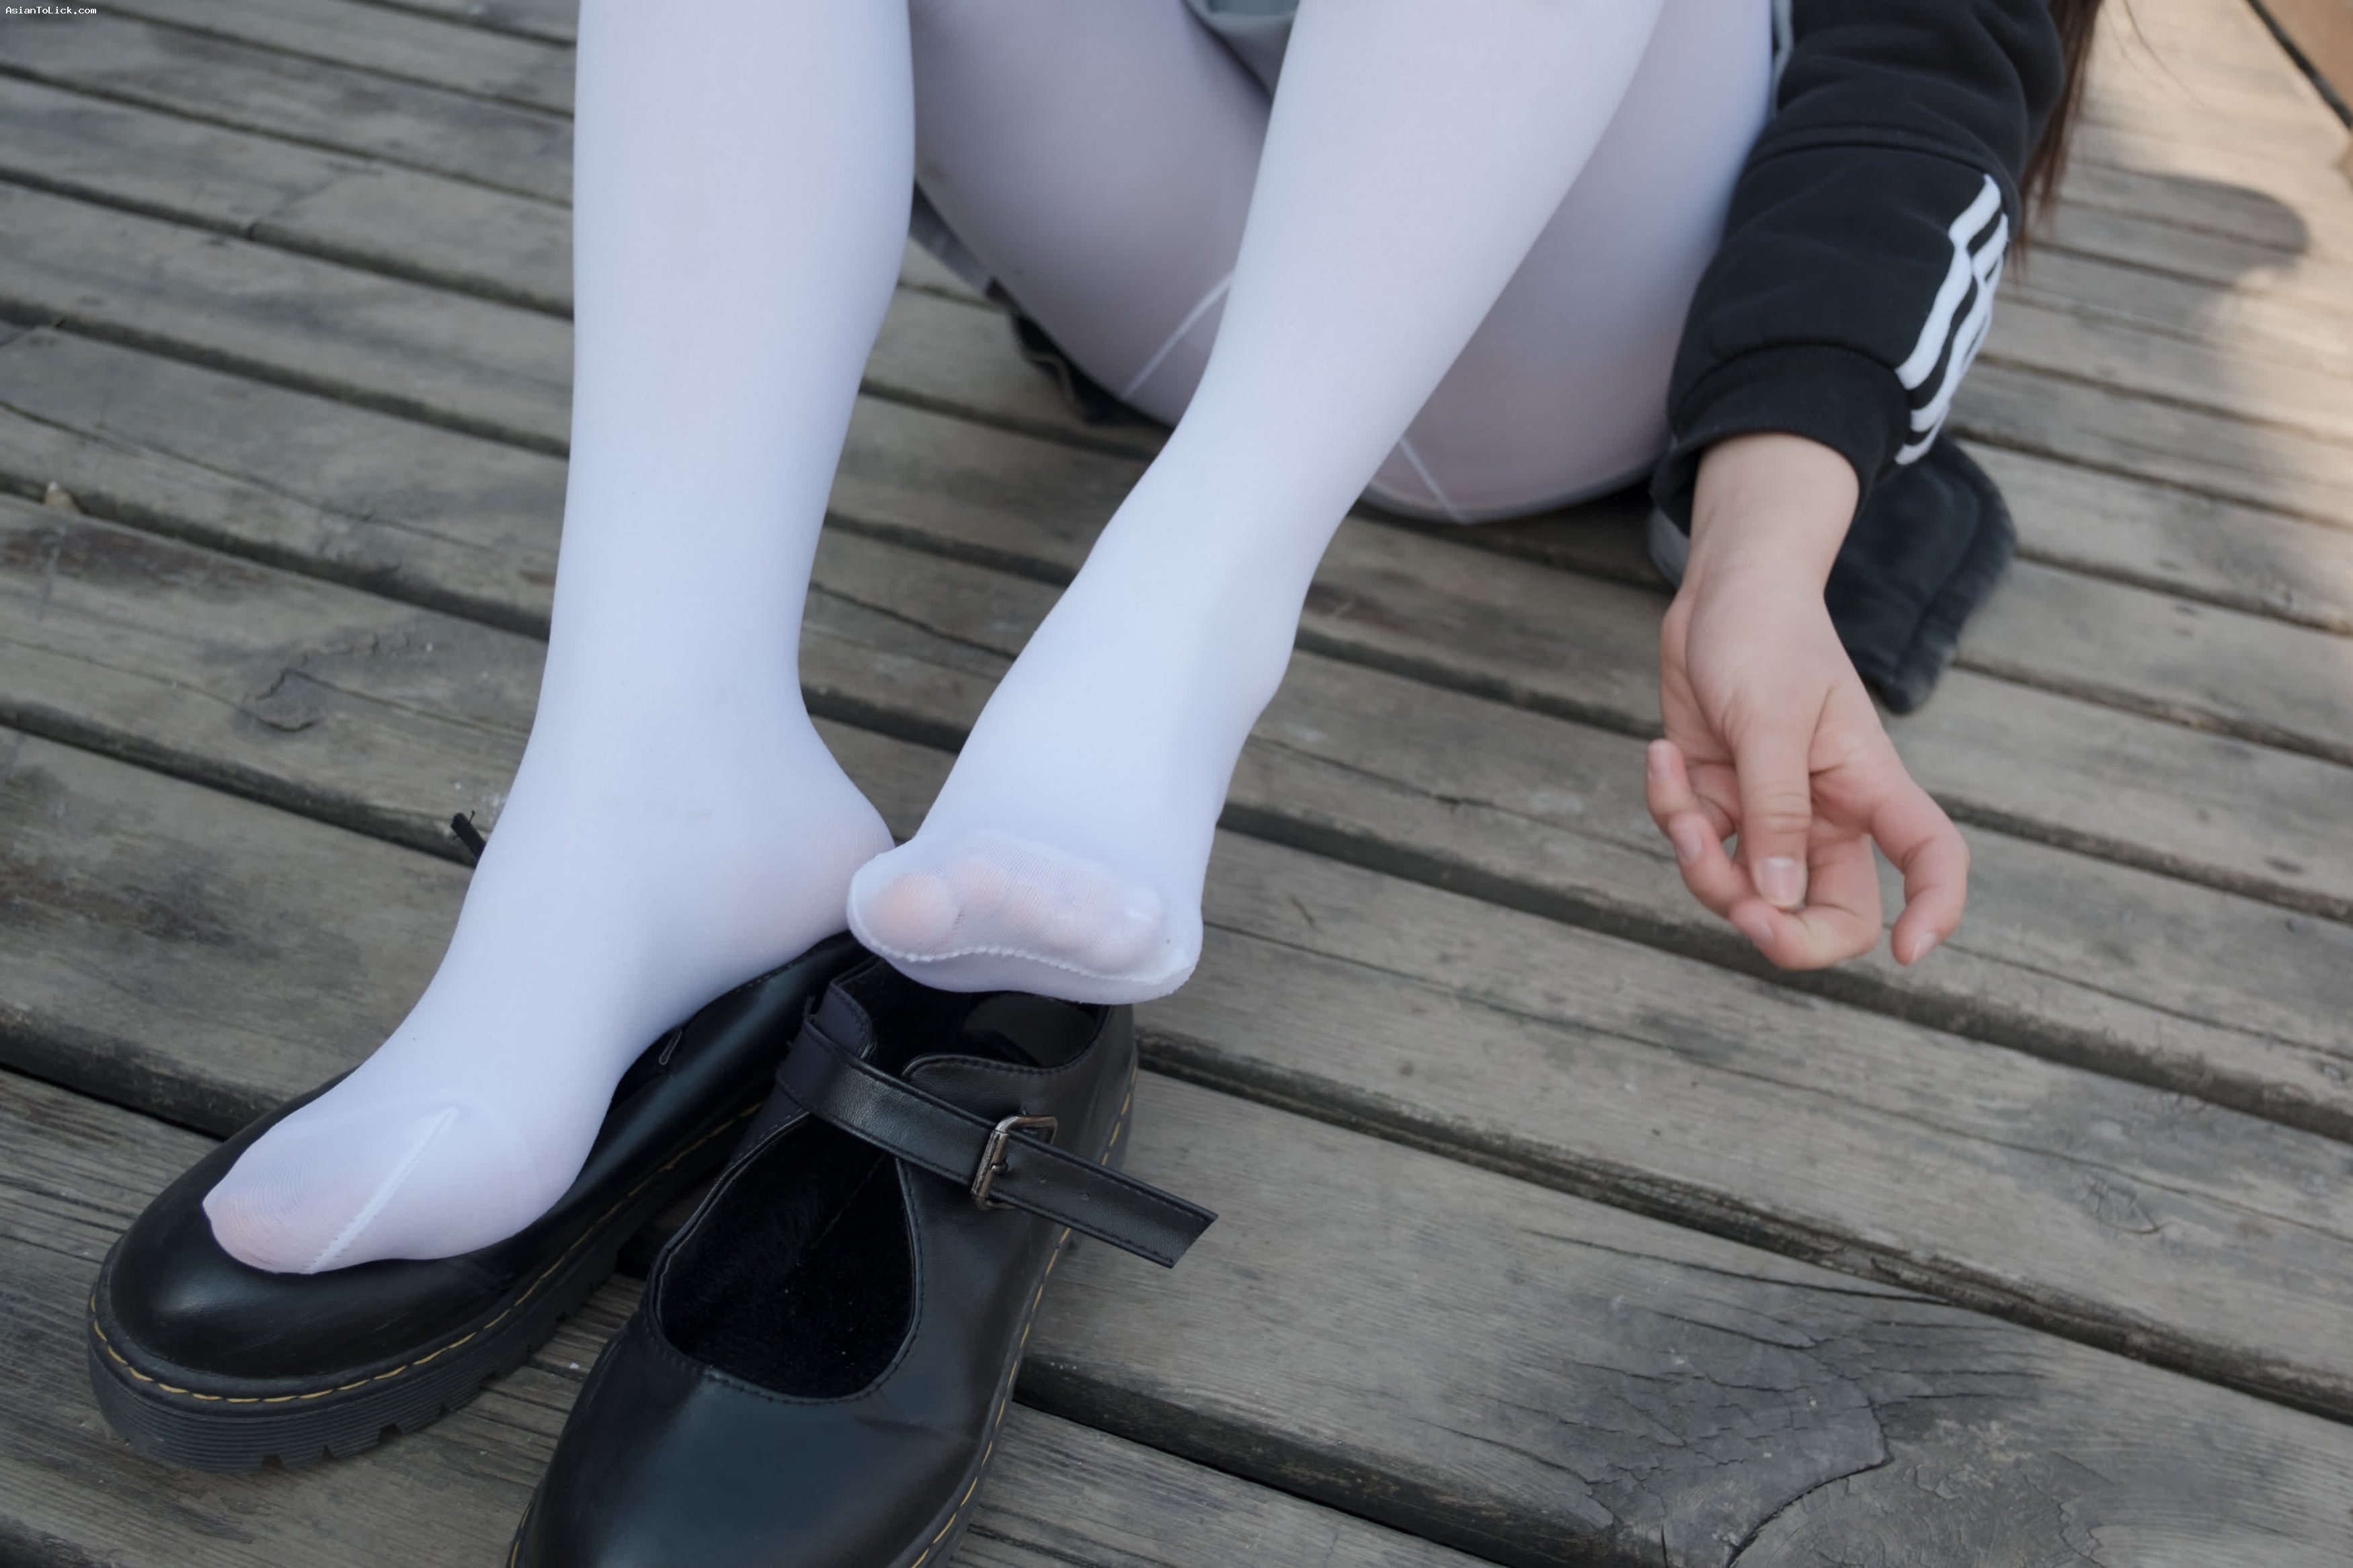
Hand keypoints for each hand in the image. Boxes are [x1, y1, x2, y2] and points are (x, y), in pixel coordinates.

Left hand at [1646, 433, 1968, 968]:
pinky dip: (1670, 809)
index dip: (1936, 912)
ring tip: (1676, 787)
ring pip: (1746, 891)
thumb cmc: (1764, 634)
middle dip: (1781, 932)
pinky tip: (1661, 755)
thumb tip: (1779, 900)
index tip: (1908, 954)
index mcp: (1868, 787)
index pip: (1931, 858)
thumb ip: (1775, 808)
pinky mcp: (1720, 800)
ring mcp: (1770, 812)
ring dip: (1702, 861)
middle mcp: (1826, 812)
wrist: (1719, 590)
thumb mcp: (1768, 718)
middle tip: (1744, 916)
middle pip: (1826, 912)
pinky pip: (1695, 843)